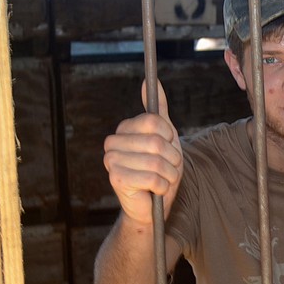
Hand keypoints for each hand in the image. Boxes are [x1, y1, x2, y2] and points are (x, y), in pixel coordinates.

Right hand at [103, 80, 183, 225]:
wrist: (152, 204)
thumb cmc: (160, 168)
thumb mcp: (165, 136)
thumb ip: (158, 109)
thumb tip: (151, 80)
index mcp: (124, 129)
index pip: (154, 121)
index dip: (170, 137)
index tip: (168, 146)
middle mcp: (112, 143)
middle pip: (157, 142)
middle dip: (173, 159)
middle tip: (168, 167)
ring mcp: (111, 161)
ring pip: (157, 162)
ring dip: (169, 174)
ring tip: (163, 178)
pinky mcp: (116, 180)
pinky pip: (153, 179)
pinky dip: (163, 187)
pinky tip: (155, 190)